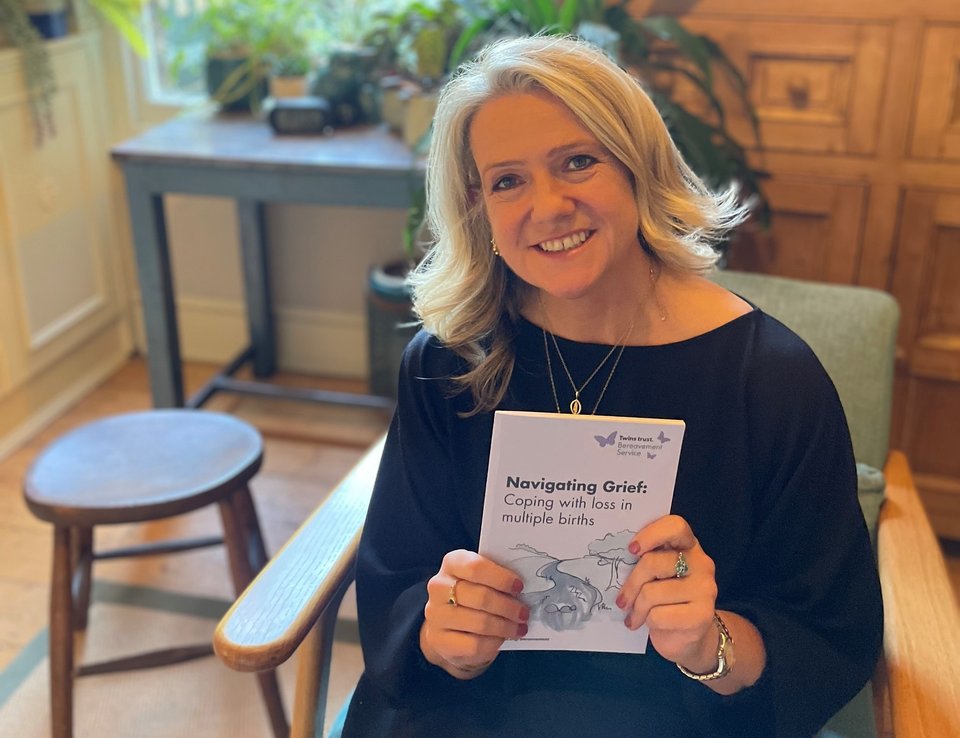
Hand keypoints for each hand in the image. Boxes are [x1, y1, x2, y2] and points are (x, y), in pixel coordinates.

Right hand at [420, 549, 528, 677]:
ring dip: (505, 627)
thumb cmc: (472, 596)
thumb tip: (521, 589)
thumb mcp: (481, 579)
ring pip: (480, 623)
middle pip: (481, 597)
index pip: (475, 567)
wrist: (448, 626)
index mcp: (452, 563)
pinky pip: (474, 644)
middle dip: (508, 607)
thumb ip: (496, 578)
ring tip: (519, 628)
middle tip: (524, 613)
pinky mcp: (439, 640)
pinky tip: (502, 639)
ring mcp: (436, 615)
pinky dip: (494, 643)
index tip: (519, 587)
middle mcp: (439, 587)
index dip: (501, 578)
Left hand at [617, 515, 719, 672]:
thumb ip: (646, 561)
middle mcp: (701, 563)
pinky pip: (659, 615)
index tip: (631, 549)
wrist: (691, 637)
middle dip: (631, 584)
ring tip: (635, 616)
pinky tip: (649, 625)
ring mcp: (705, 589)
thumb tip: (614, 558)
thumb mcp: (657, 576)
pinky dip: (648, 622)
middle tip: (622, 600)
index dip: (651, 534)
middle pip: (653, 563)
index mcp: (688, 546)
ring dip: (637, 608)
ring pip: (652, 593)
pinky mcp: (702, 615)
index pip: (675, 526)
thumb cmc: (667, 601)